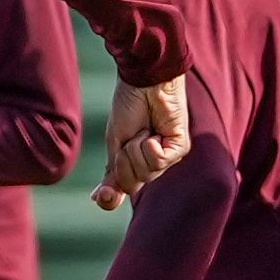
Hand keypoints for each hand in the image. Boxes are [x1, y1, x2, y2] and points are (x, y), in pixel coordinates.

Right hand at [93, 75, 189, 209]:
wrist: (141, 81)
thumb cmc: (128, 105)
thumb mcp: (115, 144)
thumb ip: (112, 173)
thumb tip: (99, 198)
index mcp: (136, 163)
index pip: (123, 191)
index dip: (111, 196)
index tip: (105, 194)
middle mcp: (153, 163)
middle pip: (133, 185)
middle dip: (124, 160)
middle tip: (130, 136)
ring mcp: (168, 156)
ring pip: (147, 174)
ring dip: (136, 148)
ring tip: (145, 129)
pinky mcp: (180, 148)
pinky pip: (158, 161)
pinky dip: (149, 145)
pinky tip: (154, 130)